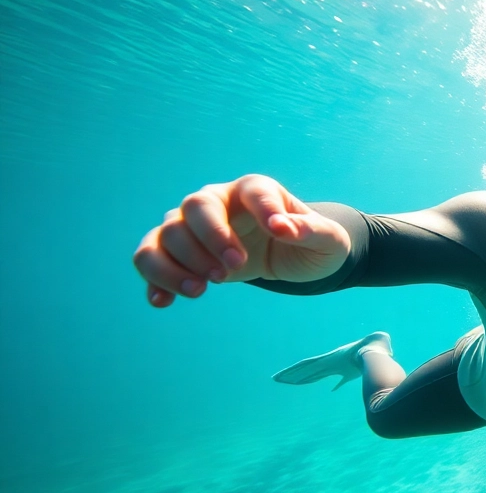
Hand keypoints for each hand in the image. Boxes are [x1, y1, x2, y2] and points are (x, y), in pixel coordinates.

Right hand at [132, 174, 350, 307]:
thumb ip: (311, 231)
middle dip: (210, 239)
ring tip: (200, 291)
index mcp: (256, 191)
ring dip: (177, 263)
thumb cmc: (310, 242)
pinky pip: (152, 258)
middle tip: (231, 271)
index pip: (254, 191)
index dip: (264, 208)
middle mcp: (220, 201)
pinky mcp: (182, 253)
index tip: (278, 231)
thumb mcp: (327, 240)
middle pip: (195, 207)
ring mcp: (195, 226)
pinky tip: (163, 302)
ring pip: (167, 233)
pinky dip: (153, 279)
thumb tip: (285, 229)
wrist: (291, 257)